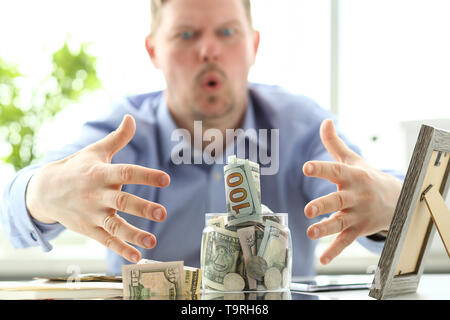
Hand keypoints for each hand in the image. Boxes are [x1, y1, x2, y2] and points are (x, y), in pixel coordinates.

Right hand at [26, 114, 169, 262]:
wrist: (45, 191)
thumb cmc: (77, 167)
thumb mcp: (95, 151)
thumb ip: (117, 138)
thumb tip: (131, 117)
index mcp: (100, 173)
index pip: (126, 173)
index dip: (146, 176)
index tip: (166, 179)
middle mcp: (97, 195)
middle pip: (122, 202)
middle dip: (142, 208)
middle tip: (162, 214)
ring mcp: (92, 214)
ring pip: (115, 226)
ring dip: (133, 235)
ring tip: (152, 242)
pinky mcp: (89, 229)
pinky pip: (106, 241)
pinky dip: (120, 250)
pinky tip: (137, 257)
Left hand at [302, 119, 401, 264]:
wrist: (398, 200)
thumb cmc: (367, 177)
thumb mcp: (353, 160)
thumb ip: (335, 144)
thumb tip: (325, 121)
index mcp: (352, 177)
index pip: (335, 171)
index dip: (321, 169)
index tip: (306, 167)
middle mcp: (355, 196)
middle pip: (337, 201)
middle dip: (323, 205)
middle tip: (308, 210)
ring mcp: (357, 215)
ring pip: (340, 223)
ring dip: (325, 229)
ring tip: (310, 233)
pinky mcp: (357, 230)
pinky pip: (345, 241)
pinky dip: (334, 251)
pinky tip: (322, 259)